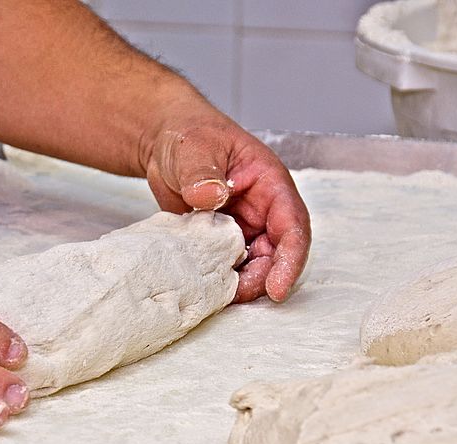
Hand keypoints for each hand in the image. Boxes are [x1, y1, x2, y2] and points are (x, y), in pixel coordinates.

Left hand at [143, 116, 310, 302]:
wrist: (165, 145)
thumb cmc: (189, 136)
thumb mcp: (195, 148)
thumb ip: (203, 172)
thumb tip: (213, 195)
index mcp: (270, 184)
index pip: (292, 226)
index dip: (289, 259)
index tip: (277, 288)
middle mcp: (263, 210)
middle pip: (276, 253)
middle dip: (262, 279)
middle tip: (236, 295)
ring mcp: (242, 227)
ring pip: (254, 265)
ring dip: (241, 283)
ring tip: (217, 293)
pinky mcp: (220, 241)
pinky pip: (228, 266)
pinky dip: (220, 279)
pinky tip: (203, 285)